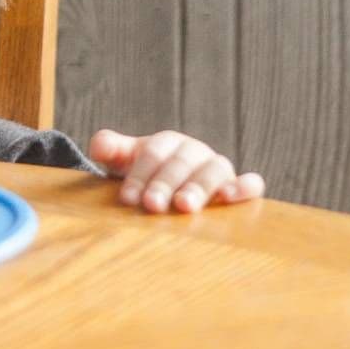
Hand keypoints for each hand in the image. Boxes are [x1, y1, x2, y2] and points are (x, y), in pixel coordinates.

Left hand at [88, 129, 265, 213]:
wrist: (171, 186)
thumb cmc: (145, 174)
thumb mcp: (125, 161)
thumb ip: (111, 149)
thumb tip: (98, 147)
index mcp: (167, 142)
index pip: (152, 155)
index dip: (139, 175)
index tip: (127, 198)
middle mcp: (195, 151)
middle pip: (179, 165)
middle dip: (163, 185)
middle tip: (151, 205)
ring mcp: (218, 167)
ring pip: (212, 172)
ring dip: (198, 188)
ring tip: (183, 206)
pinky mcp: (238, 185)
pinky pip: (251, 184)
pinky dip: (245, 187)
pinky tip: (230, 197)